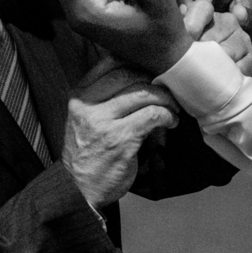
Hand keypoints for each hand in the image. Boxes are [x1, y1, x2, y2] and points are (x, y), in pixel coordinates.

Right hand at [61, 57, 180, 208]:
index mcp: (79, 95)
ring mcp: (103, 122)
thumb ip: (104, 96)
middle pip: (129, 73)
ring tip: (172, 108)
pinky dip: (167, 116)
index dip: (137, 61)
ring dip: (165, 98)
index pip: (110, 62)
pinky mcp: (120, 139)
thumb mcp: (85, 118)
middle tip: (168, 91)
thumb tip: (140, 73)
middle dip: (155, 79)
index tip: (153, 70)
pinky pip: (152, 115)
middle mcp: (87, 105)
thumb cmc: (89, 153)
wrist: (80, 190)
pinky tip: (171, 122)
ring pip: (143, 92)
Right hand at [177, 0, 251, 68]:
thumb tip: (238, 12)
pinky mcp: (194, 15)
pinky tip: (185, 34)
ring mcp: (199, 1)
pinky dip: (181, 22)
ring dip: (180, 11)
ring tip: (184, 27)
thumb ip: (250, 17)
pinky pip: (181, 14)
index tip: (205, 3)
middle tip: (186, 16)